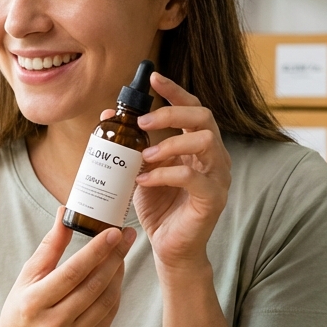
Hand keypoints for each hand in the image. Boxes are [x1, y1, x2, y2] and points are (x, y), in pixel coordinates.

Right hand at [0, 209, 134, 326]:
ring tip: (121, 254)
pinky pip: (108, 316)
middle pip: (93, 286)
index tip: (114, 232)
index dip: (96, 251)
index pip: (72, 272)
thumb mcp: (27, 276)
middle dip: (114, 257)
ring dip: (118, 274)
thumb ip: (49, 247)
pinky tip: (115, 278)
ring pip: (105, 301)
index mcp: (34, 303)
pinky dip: (115, 294)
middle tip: (127, 236)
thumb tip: (65, 213)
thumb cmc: (21, 308)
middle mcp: (53, 324)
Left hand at [118, 73, 229, 274]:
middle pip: (204, 118)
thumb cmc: (160, 206)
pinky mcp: (213, 199)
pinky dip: (164, 174)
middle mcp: (214, 157)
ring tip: (144, 156)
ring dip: (170, 144)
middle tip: (143, 121)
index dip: (175, 91)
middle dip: (172, 114)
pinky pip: (192, 177)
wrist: (170, 248)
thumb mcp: (141, 169)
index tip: (154, 79)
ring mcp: (218, 177)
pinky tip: (144, 179)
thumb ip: (133, 144)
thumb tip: (108, 114)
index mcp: (199, 145)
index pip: (194, 108)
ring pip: (204, 142)